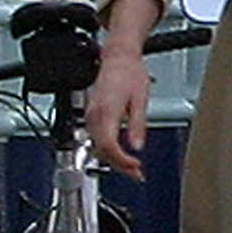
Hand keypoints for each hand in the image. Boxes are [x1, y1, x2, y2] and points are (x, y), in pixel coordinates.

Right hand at [85, 0, 161, 179]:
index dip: (121, 160)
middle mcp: (93, 115)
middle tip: (138, 175)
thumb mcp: (141, 100)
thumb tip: (137, 146)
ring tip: (133, 169)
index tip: (136, 167)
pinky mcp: (92, 115)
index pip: (108, 145)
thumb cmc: (130, 73)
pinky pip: (97, 138)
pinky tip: (122, 154)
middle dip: (119, 166)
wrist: (118, 58)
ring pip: (98, 146)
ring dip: (114, 160)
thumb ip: (137, 124)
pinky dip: (109, 150)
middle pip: (101, 150)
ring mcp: (90, 116)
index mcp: (106, 111)